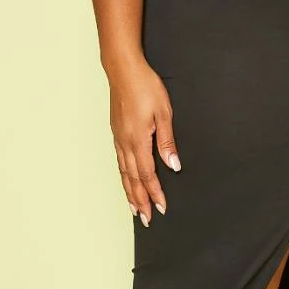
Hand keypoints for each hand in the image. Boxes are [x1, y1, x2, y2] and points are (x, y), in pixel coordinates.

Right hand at [109, 58, 180, 225]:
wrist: (123, 70)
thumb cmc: (146, 87)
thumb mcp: (164, 112)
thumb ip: (167, 141)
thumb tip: (173, 165)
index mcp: (139, 140)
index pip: (148, 174)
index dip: (155, 193)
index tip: (162, 208)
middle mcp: (125, 143)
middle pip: (133, 179)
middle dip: (141, 200)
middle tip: (147, 219)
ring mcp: (118, 138)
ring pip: (123, 173)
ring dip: (130, 193)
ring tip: (135, 209)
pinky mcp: (116, 132)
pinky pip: (119, 162)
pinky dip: (123, 177)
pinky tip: (126, 181)